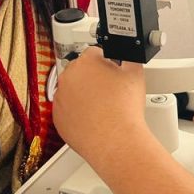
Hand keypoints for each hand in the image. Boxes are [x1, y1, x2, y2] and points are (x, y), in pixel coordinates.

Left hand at [52, 47, 148, 163]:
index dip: (107, 61)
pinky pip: (67, 109)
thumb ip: (129, 58)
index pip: (95, 52)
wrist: (115, 141)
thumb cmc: (124, 110)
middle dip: (94, 77)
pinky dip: (77, 112)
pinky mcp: (57, 117)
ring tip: (102, 106)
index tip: (111, 70)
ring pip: (73, 90)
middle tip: (109, 90)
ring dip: (84, 95)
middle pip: (81, 71)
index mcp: (86, 62)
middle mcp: (68, 77)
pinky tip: (93, 118)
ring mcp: (60, 98)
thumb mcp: (135, 73)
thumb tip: (127, 55)